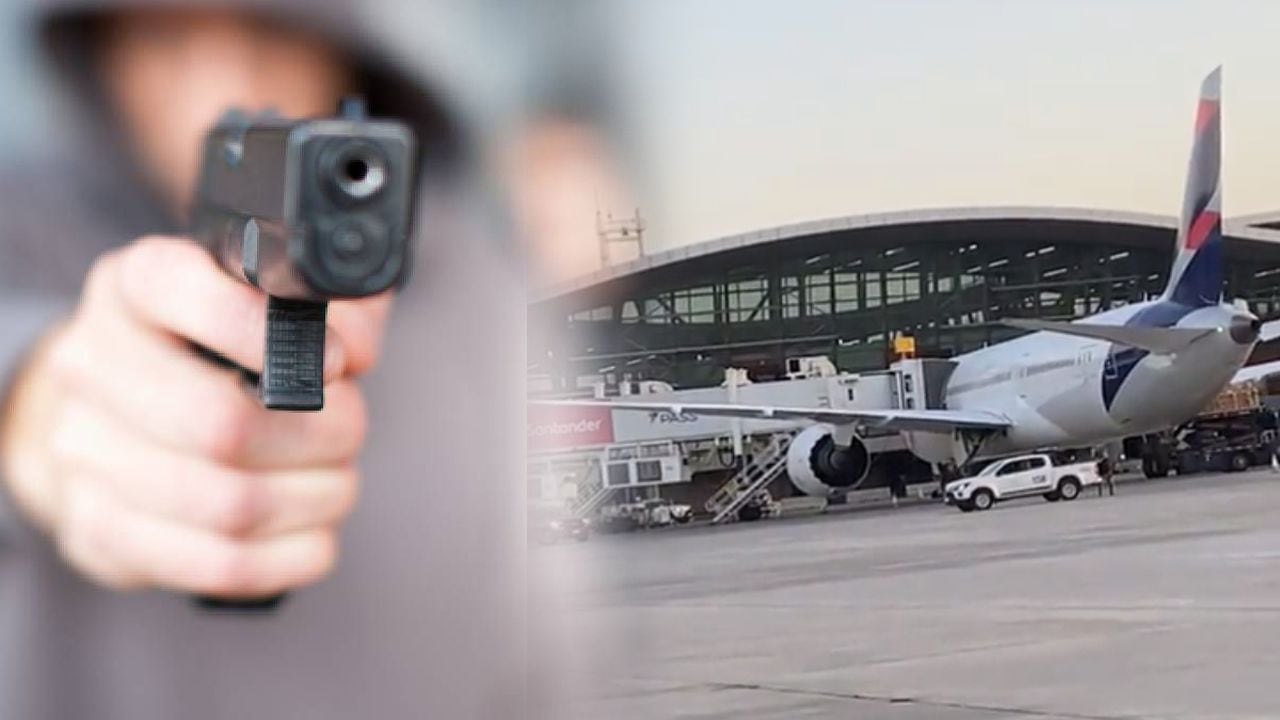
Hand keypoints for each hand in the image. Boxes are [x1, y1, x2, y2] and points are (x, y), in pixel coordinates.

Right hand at [0, 236, 388, 598]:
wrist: (117, 414)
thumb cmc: (223, 350)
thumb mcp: (282, 300)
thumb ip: (334, 305)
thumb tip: (354, 350)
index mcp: (133, 287)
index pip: (179, 291)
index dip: (267, 331)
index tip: (335, 360)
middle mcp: (91, 363)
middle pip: (221, 424)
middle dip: (319, 437)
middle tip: (349, 432)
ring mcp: (82, 452)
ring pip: (229, 505)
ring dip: (313, 499)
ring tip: (335, 482)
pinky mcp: (99, 530)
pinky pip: (217, 564)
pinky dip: (289, 556)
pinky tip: (313, 534)